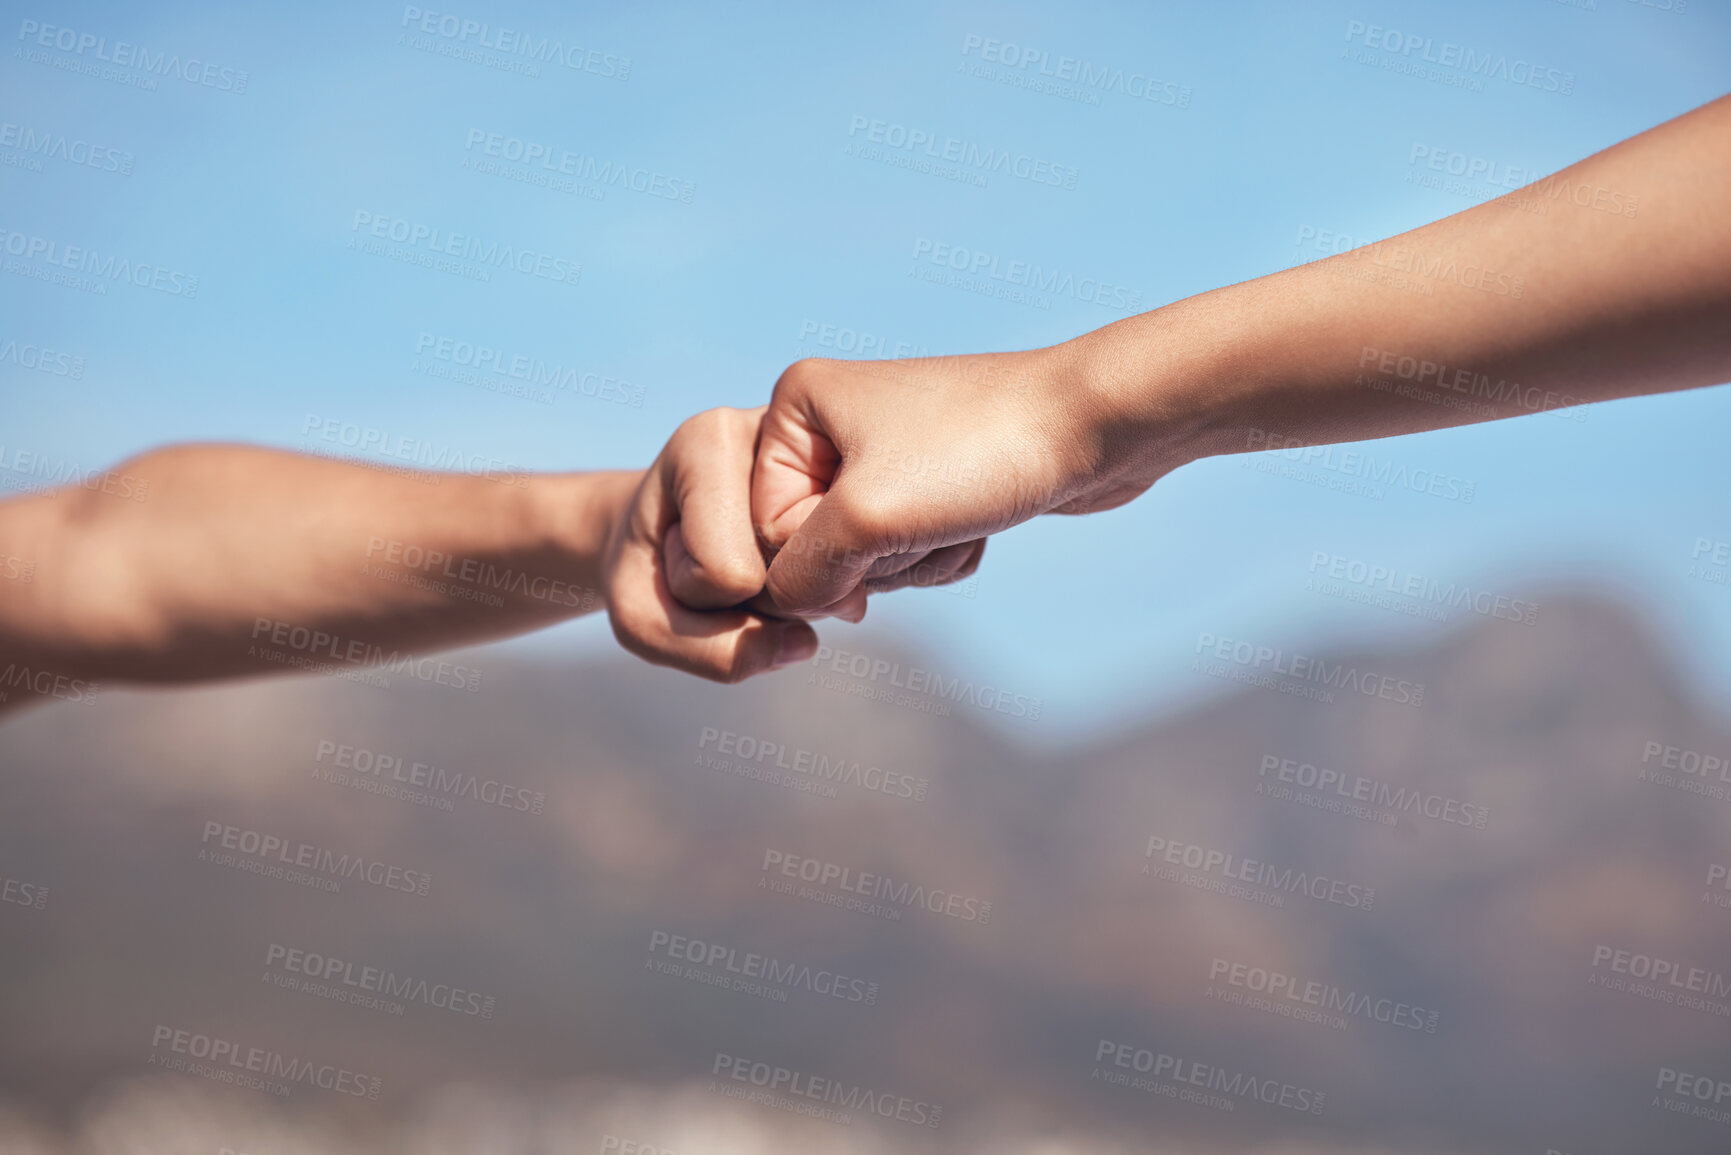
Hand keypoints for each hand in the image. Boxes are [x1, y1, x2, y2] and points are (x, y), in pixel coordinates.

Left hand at [601, 406, 867, 682]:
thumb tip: (805, 644)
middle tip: (716, 555)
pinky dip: (810, 594)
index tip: (680, 548)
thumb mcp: (643, 620)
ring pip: (820, 585)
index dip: (694, 590)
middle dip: (746, 598)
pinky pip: (844, 582)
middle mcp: (780, 433)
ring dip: (780, 600)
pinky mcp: (854, 494)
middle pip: (785, 578)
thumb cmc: (647, 569)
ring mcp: (829, 460)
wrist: (662, 531)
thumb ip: (710, 650)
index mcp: (711, 441)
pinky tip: (786, 564)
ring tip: (748, 556)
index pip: (727, 573)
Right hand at [750, 348, 1152, 613]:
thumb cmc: (980, 451)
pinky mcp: (934, 482)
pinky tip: (981, 524)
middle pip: (813, 548)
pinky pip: (912, 553)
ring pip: (866, 559)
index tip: (881, 530)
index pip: (763, 528)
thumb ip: (800, 575)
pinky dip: (945, 555)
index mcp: (795, 406)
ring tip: (960, 515)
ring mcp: (886, 453)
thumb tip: (785, 607)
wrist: (1099, 424)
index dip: (822, 554)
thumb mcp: (866, 519)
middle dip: (876, 559)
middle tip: (927, 520)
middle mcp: (833, 423)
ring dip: (917, 560)